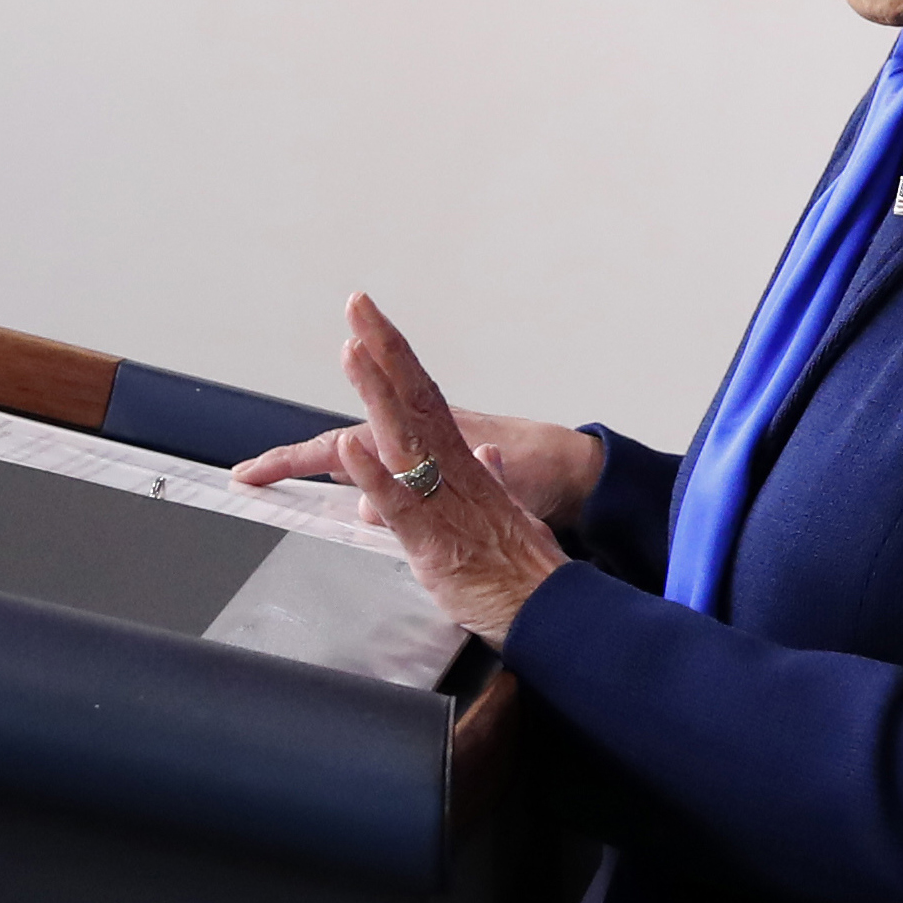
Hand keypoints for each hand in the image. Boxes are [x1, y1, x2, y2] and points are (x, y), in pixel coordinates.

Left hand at [311, 293, 567, 647]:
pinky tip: (353, 448)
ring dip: (377, 392)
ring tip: (353, 351)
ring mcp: (443, 498)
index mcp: (461, 461)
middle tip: (359, 304)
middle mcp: (451, 468)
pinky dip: (375, 474)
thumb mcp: (501, 511)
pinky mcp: (433, 538)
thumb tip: (483, 459)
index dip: (395, 359)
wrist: (550, 599)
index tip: (370, 324)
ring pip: (404, 436)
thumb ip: (487, 481)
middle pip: (413, 398)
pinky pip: (400, 501)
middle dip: (384, 348)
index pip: (422, 399)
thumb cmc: (520, 562)